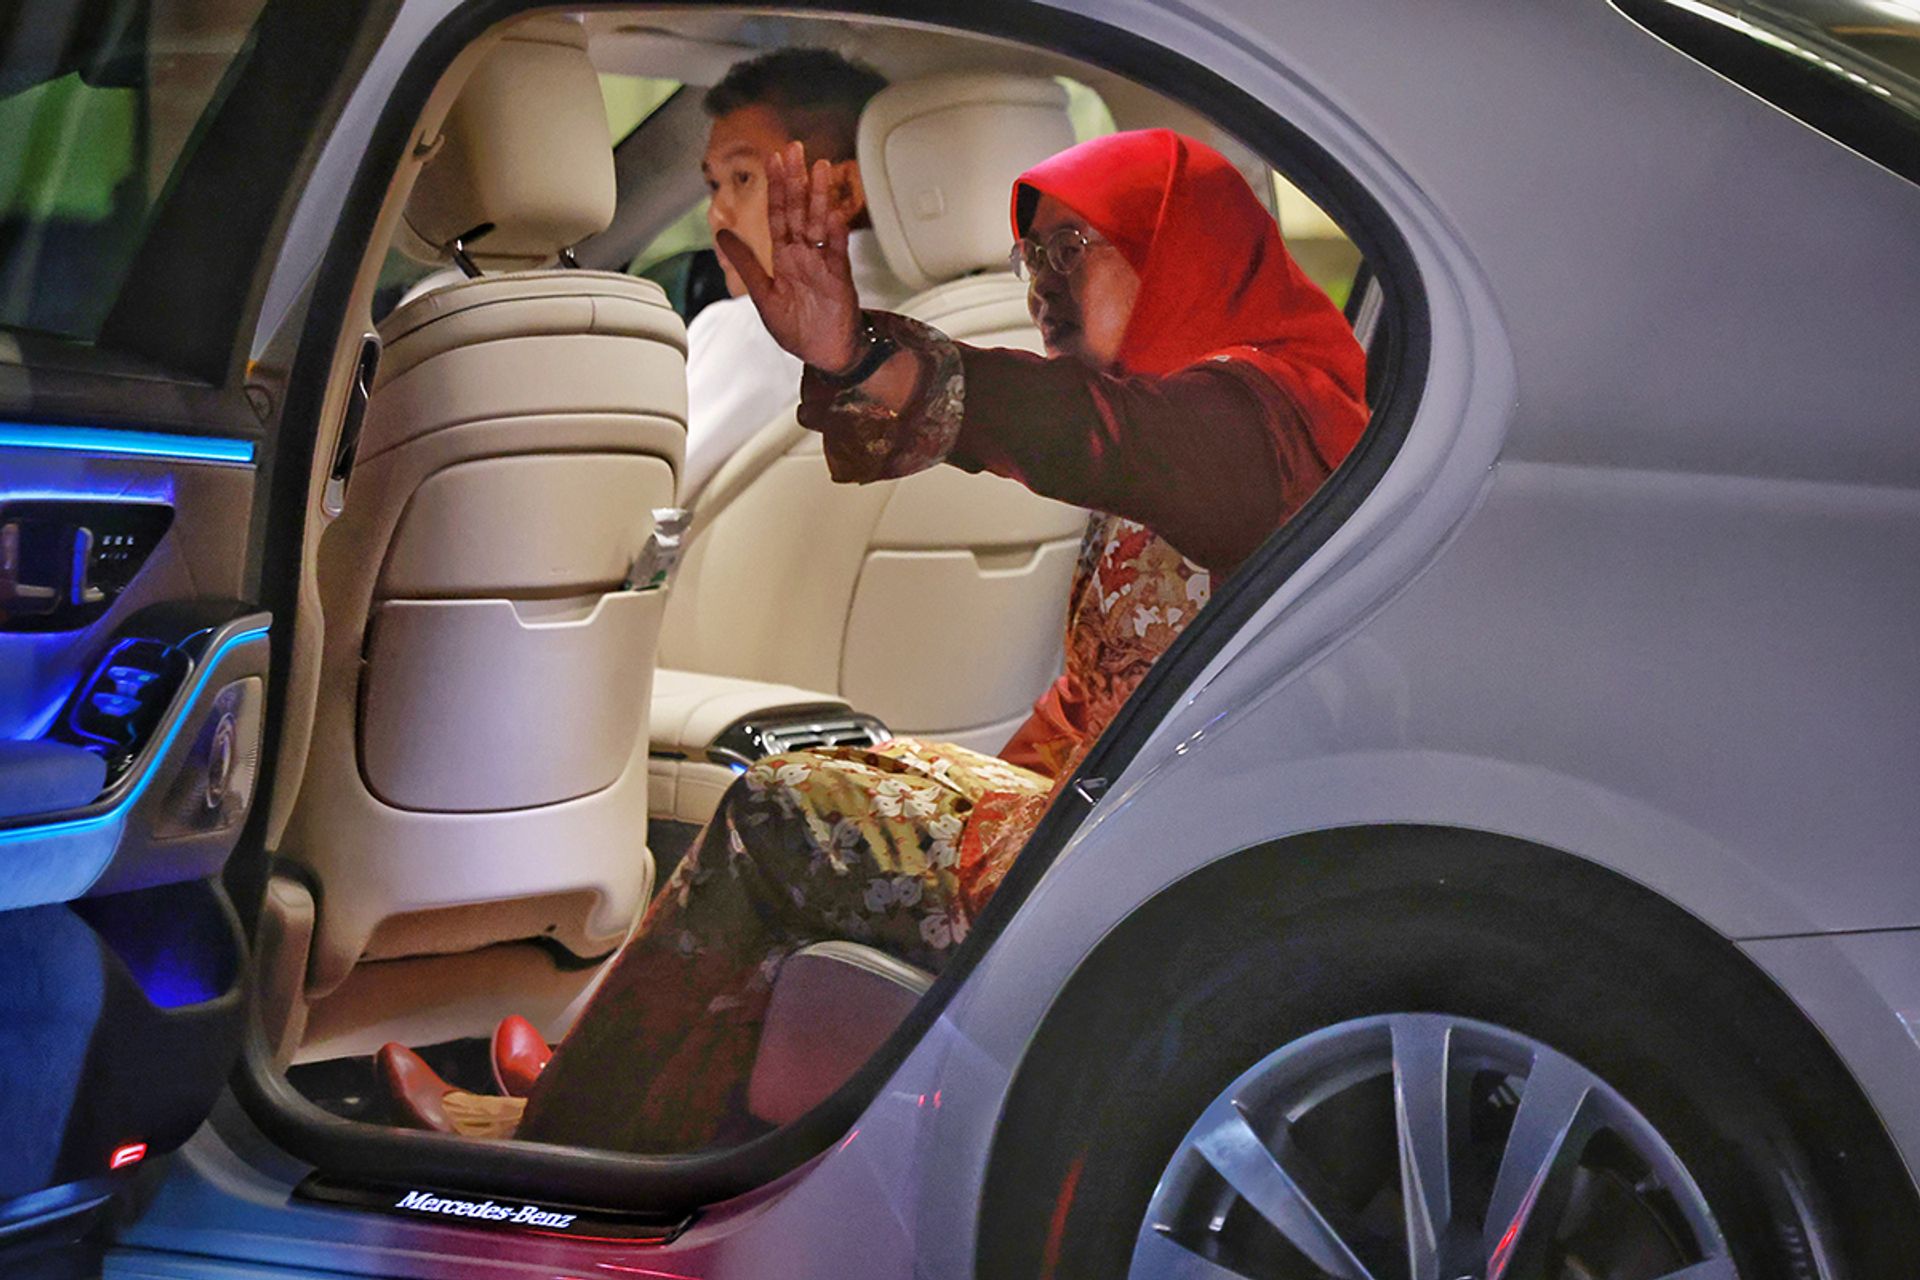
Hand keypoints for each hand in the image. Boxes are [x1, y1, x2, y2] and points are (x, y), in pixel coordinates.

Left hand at [715, 140, 864, 371]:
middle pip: (798, 209)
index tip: (774, 160)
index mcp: (784, 258)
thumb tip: (721, 234)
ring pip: (819, 221)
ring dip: (819, 195)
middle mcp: (804, 254)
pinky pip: (837, 250)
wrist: (826, 354)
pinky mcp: (840, 277)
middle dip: (796, 179)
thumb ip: (745, 263)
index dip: (775, 187)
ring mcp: (823, 262)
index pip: (778, 214)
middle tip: (794, 149)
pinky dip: (835, 233)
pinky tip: (831, 213)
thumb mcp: (763, 295)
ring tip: (819, 168)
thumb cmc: (797, 329)